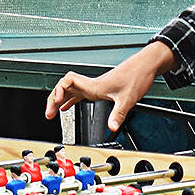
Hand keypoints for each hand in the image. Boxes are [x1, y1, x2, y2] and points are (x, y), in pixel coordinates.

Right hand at [45, 41, 172, 133]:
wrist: (145, 66)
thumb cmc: (137, 76)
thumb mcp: (128, 99)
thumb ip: (118, 114)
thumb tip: (112, 128)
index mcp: (94, 85)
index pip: (67, 81)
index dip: (58, 90)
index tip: (55, 102)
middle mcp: (91, 85)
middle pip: (63, 88)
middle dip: (53, 99)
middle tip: (48, 114)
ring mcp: (93, 86)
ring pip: (69, 91)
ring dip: (59, 100)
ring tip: (51, 112)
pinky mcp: (98, 89)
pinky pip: (78, 94)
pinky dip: (70, 101)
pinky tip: (66, 107)